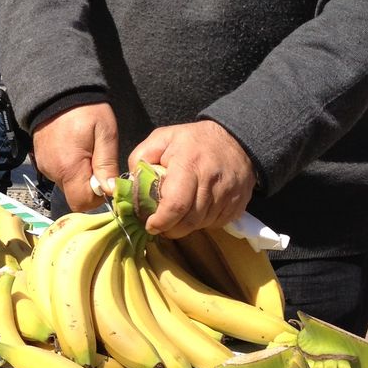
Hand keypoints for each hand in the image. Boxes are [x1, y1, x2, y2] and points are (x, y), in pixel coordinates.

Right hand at [32, 102, 118, 211]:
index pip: (83, 203)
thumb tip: (110, 190)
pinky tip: (74, 149)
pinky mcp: (41, 161)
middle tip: (97, 161)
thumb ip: (107, 164)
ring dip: (79, 177)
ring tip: (86, 151)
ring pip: (67, 186)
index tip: (105, 179)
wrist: (57, 90)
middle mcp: (53, 171)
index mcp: (69, 167)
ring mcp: (44, 166)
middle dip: (89, 186)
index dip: (98, 197)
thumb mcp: (105, 133)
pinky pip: (59, 175)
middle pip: (75, 195)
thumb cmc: (86, 110)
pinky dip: (69, 169)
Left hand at [130, 119, 254, 237]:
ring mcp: (227, 195)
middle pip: (188, 221)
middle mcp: (211, 182)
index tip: (150, 225)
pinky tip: (196, 210)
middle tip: (160, 225)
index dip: (161, 221)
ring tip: (178, 215)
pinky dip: (203, 222)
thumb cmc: (193, 141)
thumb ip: (141, 158)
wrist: (236, 140)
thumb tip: (130, 183)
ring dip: (186, 226)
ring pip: (201, 225)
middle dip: (170, 229)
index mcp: (189, 164)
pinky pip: (215, 224)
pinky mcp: (237, 205)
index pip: (175, 205)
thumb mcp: (162, 138)